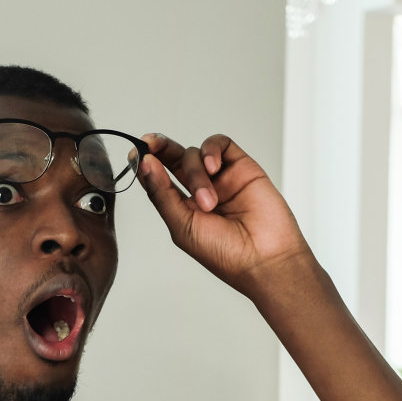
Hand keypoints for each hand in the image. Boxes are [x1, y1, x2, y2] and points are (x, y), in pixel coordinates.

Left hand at [136, 132, 313, 297]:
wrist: (265, 258)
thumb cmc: (225, 253)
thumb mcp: (182, 226)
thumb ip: (162, 193)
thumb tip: (145, 163)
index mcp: (184, 208)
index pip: (159, 179)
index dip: (147, 165)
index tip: (136, 155)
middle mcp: (201, 191)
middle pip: (174, 159)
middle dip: (160, 148)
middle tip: (150, 142)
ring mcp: (221, 178)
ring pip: (195, 154)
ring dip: (196, 172)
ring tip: (209, 200)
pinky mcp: (241, 167)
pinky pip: (221, 144)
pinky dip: (212, 150)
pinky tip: (214, 168)